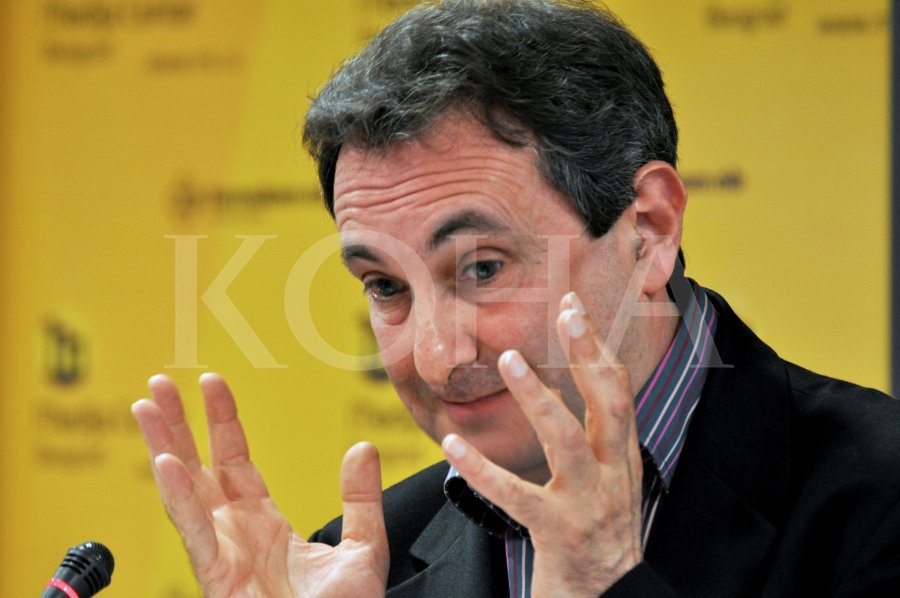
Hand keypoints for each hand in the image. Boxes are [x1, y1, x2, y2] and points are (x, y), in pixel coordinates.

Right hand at [132, 373, 388, 597]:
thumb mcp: (362, 548)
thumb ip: (360, 499)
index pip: (234, 459)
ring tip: (143, 407)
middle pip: (197, 467)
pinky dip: (178, 497)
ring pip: (184, 491)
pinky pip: (194, 531)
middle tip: (158, 384)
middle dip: (175, 426)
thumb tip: (363, 448)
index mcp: (262, 523)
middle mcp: (234, 533)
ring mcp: (221, 553)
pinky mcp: (216, 577)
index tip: (210, 382)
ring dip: (162, 448)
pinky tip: (165, 462)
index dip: (220, 420)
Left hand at [441, 292, 642, 597]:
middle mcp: (613, 476)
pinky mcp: (559, 536)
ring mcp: (588, 506)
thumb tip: (575, 399)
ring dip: (540, 398)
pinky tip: (452, 445)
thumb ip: (596, 445)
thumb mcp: (608, 485)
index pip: (617, 392)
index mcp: (622, 459)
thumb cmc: (598, 539)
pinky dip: (482, 470)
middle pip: (609, 403)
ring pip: (567, 441)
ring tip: (511, 360)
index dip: (598, 347)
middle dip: (589, 355)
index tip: (574, 307)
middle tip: (566, 312)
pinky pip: (516, 497)